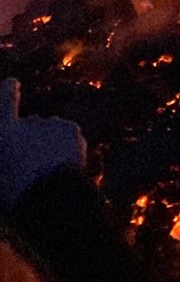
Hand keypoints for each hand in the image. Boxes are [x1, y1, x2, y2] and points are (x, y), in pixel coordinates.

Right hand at [0, 79, 85, 208]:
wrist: (50, 198)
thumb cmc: (17, 193)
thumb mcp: (1, 174)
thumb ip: (7, 153)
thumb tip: (13, 145)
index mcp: (5, 133)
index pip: (7, 99)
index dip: (9, 90)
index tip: (13, 83)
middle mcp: (27, 121)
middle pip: (30, 123)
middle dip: (32, 136)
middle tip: (32, 163)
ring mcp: (51, 122)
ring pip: (50, 128)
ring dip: (49, 140)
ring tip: (48, 168)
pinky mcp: (70, 128)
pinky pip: (66, 133)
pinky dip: (64, 144)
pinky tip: (61, 163)